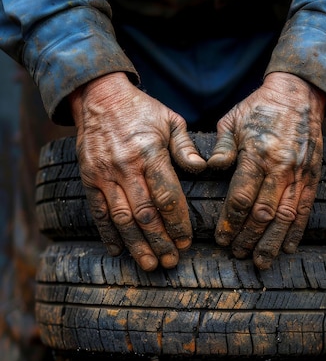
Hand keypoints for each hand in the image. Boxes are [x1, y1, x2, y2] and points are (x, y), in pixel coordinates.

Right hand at [69, 72, 205, 270]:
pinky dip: (108, 234)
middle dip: (160, 241)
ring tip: (150, 264)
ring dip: (137, 245)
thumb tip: (203, 169)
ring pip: (121, 218)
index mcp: (149, 152)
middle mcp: (125, 166)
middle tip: (172, 261)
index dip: (177, 223)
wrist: (98, 96)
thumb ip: (185, 147)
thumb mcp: (170, 120)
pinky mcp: (88, 179)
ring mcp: (103, 174)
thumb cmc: (141, 110)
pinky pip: (98, 212)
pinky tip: (118, 251)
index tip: (186, 241)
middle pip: (145, 213)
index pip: (166, 196)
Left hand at [207, 72, 325, 269]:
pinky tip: (288, 248)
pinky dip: (297, 232)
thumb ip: (221, 148)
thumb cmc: (259, 109)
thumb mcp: (232, 120)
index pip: (241, 198)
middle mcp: (280, 168)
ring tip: (260, 261)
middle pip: (262, 214)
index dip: (230, 223)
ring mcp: (299, 174)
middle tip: (237, 254)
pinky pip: (305, 210)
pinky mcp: (313, 177)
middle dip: (248, 238)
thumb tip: (210, 168)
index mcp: (256, 155)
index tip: (222, 239)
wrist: (299, 94)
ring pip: (286, 218)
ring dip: (272, 243)